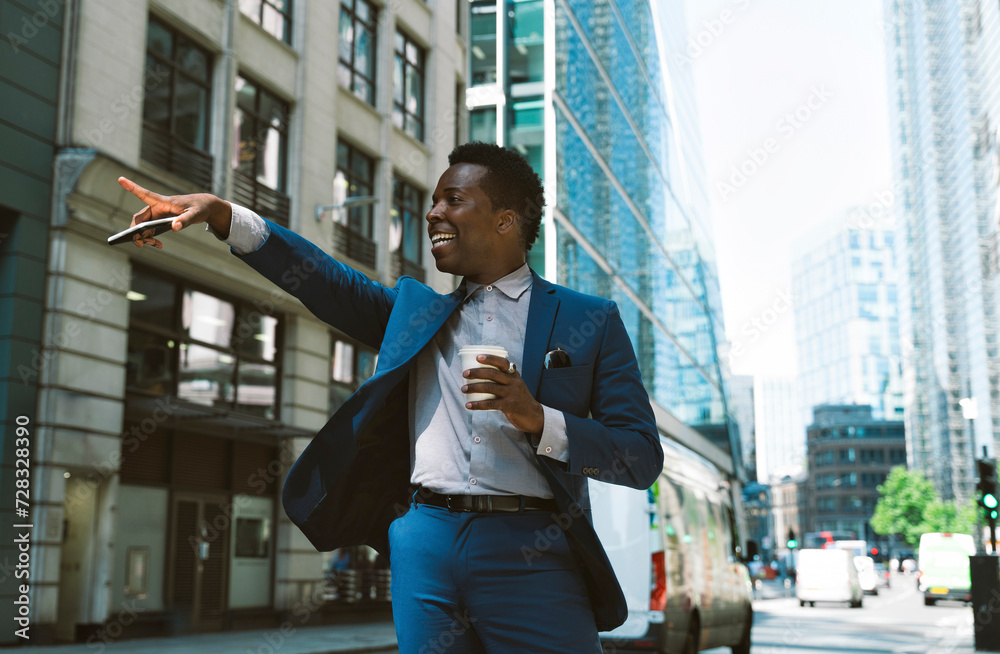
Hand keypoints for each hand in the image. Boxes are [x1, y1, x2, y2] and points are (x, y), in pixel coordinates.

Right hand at [117, 176, 231, 248]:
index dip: (132, 187)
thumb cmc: (199, 207)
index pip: (145, 194)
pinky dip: (151, 238)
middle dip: (137, 232)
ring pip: (142, 227)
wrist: (204, 207)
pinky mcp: (160, 221)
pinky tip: (158, 245)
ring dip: (144, 237)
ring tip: (155, 245)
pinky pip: (150, 230)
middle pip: (139, 219)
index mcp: (163, 202)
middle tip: (141, 244)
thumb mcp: (195, 214)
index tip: (121, 178)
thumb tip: (174, 228)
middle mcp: (156, 207)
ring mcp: (157, 214)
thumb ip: (185, 220)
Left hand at [463, 354, 544, 433]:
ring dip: (474, 387)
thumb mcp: (516, 384)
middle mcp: (513, 382)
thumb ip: (504, 377)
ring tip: (463, 389)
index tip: (478, 357)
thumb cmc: (520, 398)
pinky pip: (490, 404)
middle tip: (465, 374)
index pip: (502, 362)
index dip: (490, 359)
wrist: (534, 415)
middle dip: (477, 373)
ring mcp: (511, 394)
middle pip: (493, 374)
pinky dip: (478, 404)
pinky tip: (469, 405)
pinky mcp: (509, 406)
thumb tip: (484, 370)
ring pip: (490, 388)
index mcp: (514, 375)